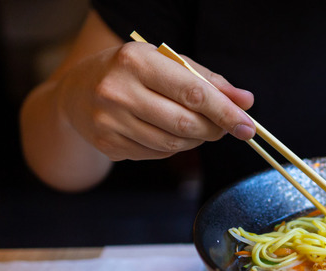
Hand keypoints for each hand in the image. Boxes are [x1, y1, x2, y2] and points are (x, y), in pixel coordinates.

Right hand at [56, 41, 255, 160]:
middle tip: (224, 127)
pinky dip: (172, 147)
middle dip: (214, 129)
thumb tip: (246, 101)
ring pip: (173, 144)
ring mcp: (109, 121)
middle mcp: (118, 90)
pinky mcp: (107, 144)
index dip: (225, 112)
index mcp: (136, 61)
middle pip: (185, 124)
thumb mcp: (168, 64)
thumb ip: (209, 81)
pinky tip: (166, 132)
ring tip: (195, 127)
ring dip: (195, 141)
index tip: (248, 125)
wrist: (77, 92)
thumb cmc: (133, 73)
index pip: (193, 93)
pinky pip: (157, 154)